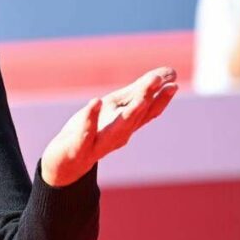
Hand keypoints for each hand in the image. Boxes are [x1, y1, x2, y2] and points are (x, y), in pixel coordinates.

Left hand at [41, 67, 178, 186]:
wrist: (65, 164)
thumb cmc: (92, 132)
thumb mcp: (113, 109)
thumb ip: (136, 93)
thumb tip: (164, 75)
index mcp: (127, 126)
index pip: (147, 112)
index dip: (161, 98)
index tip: (174, 82)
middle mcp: (118, 135)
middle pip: (135, 117)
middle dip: (147, 97)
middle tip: (158, 79)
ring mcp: (99, 143)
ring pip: (118, 128)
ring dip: (130, 112)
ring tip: (140, 96)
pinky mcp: (78, 147)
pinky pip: (85, 134)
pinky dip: (91, 118)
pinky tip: (95, 102)